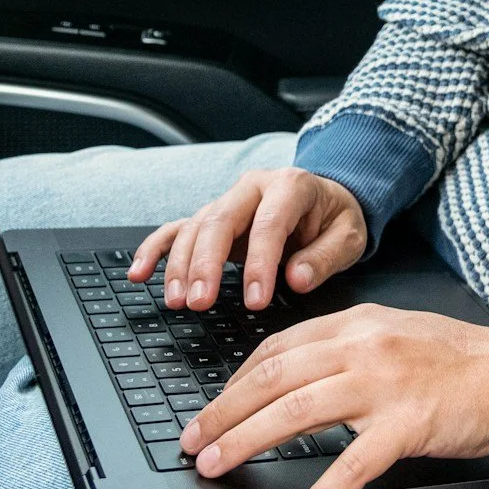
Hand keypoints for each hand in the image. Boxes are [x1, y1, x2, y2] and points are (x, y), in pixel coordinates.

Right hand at [130, 167, 366, 312]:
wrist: (329, 199)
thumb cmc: (337, 219)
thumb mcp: (350, 236)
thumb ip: (326, 257)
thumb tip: (296, 279)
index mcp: (290, 186)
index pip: (269, 225)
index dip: (259, 264)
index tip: (256, 301)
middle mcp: (252, 188)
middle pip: (220, 222)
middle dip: (206, 264)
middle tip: (200, 302)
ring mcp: (228, 201)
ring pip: (195, 227)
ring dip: (180, 265)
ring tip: (177, 301)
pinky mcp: (212, 217)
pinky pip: (176, 229)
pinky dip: (154, 249)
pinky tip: (138, 272)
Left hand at [180, 304, 488, 488]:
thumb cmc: (461, 361)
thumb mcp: (398, 333)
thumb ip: (349, 348)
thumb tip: (295, 377)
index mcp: (358, 323)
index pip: (279, 347)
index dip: (236, 380)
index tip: (214, 407)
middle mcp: (364, 347)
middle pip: (273, 377)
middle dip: (223, 411)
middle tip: (194, 441)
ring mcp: (384, 385)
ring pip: (296, 412)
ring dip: (246, 441)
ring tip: (218, 466)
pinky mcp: (406, 424)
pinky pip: (351, 466)